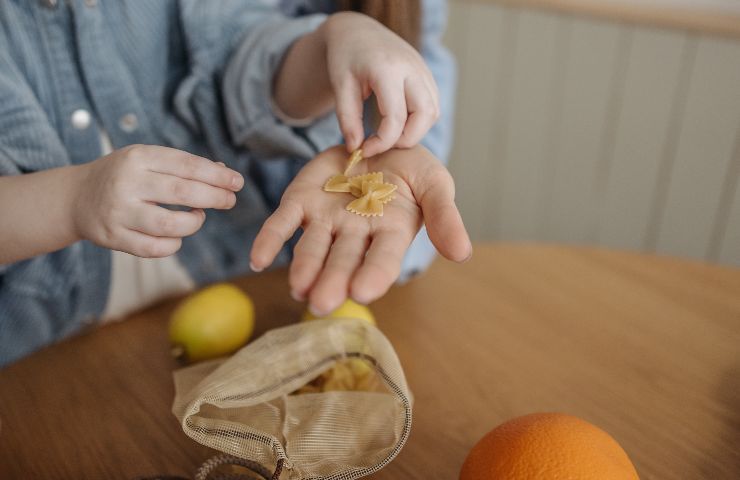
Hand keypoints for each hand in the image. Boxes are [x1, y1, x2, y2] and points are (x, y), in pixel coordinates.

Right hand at [73, 144, 242, 257]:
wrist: (76, 197)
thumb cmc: (124, 176)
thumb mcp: (148, 160)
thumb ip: (183, 166)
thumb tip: (225, 174)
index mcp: (138, 157)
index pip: (187, 165)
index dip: (217, 175)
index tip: (237, 182)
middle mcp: (127, 183)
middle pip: (183, 193)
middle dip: (215, 198)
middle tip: (230, 201)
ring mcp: (119, 212)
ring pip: (171, 225)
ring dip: (194, 223)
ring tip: (198, 217)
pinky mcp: (114, 237)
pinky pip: (155, 248)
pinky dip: (174, 244)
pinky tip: (177, 235)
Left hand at [250, 145, 470, 314]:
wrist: (376, 138)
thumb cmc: (411, 169)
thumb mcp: (434, 183)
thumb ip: (444, 216)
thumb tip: (463, 254)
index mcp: (390, 233)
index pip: (382, 259)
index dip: (373, 274)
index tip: (364, 291)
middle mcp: (355, 234)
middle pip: (343, 260)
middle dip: (333, 281)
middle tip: (321, 303)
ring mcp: (325, 220)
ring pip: (312, 248)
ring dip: (304, 268)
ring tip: (298, 288)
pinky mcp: (300, 202)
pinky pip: (282, 223)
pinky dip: (269, 240)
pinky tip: (257, 258)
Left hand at [323, 12, 439, 156]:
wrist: (357, 31)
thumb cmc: (345, 58)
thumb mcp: (340, 87)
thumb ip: (348, 119)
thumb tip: (356, 149)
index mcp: (387, 69)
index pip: (396, 118)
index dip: (382, 142)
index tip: (365, 150)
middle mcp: (412, 68)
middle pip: (426, 115)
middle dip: (407, 139)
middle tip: (383, 145)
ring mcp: (423, 70)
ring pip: (434, 112)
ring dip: (416, 130)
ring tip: (389, 134)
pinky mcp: (427, 74)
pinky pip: (433, 105)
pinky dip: (419, 120)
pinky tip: (398, 122)